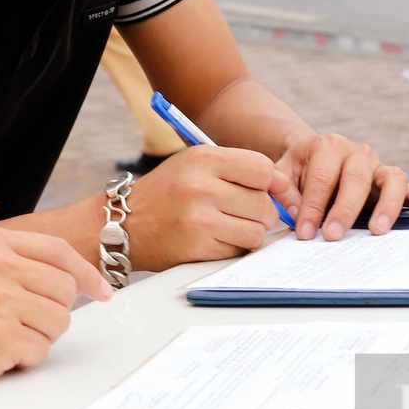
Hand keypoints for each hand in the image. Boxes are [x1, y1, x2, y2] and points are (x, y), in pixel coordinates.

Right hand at [0, 228, 108, 403]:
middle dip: (51, 312)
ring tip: (1, 336)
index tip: (102, 290)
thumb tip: (70, 276)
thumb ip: (13, 260)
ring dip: (37, 337)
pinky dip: (22, 359)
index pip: (58, 252)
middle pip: (64, 290)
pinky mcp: (0, 337)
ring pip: (58, 322)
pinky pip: (40, 351)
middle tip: (20, 322)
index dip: (86, 273)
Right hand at [125, 146, 280, 269]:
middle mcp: (201, 185)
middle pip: (264, 203)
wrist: (123, 223)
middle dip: (261, 213)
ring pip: (257, 230)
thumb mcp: (195, 165)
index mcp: (203, 158)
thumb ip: (238, 169)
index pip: (263, 169)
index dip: (270, 184)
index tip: (263, 192)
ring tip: (228, 227)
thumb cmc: (167, 192)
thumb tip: (285, 188)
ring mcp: (199, 218)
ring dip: (249, 233)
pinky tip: (214, 240)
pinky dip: (234, 248)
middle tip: (242, 214)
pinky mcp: (197, 246)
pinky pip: (239, 250)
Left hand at [274, 133, 408, 239]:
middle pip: (356, 178)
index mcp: (327, 146)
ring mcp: (377, 166)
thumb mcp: (284, 173)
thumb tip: (292, 210)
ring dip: (386, 205)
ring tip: (376, 231)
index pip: (322, 177)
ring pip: (392, 178)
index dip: (312, 206)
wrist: (314, 156)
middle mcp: (357, 152)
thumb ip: (283, 188)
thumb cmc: (299, 170)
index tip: (304, 232)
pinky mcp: (392, 179)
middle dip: (344, 210)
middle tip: (332, 236)